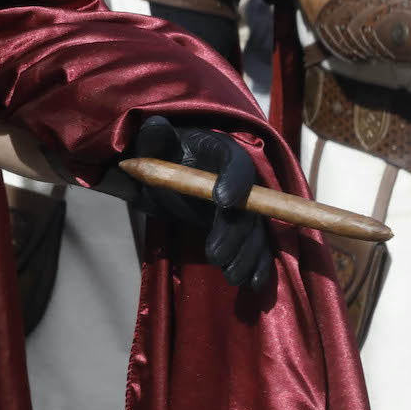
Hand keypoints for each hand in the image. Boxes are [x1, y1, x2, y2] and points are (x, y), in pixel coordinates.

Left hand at [129, 115, 271, 291]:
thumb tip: (155, 125)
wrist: (166, 166)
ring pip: (254, 230)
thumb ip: (153, 138)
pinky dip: (258, 264)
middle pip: (248, 205)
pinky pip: (256, 246)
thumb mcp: (152, 143)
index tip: (224, 201)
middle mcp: (240, 178)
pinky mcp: (241, 225)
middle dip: (235, 231)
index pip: (235, 162)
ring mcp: (244, 204)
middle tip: (216, 254)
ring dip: (247, 254)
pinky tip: (254, 284)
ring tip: (232, 276)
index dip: (235, 180)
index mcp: (221, 150)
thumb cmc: (159, 151)